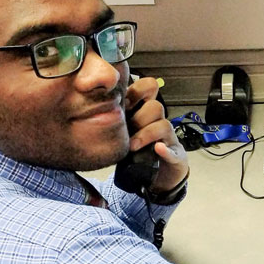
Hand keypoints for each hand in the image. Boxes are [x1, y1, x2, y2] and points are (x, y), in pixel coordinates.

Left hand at [123, 77, 188, 193]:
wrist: (157, 176)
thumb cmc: (137, 151)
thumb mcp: (123, 132)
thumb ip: (113, 120)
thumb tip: (89, 109)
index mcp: (144, 111)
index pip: (149, 88)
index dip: (137, 91)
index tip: (123, 104)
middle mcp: (158, 122)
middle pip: (156, 106)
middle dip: (139, 117)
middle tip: (126, 128)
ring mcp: (168, 138)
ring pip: (164, 125)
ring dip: (147, 134)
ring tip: (132, 146)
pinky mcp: (175, 156)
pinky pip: (174, 151)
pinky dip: (165, 150)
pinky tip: (158, 149)